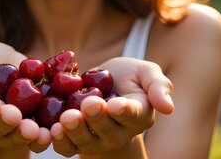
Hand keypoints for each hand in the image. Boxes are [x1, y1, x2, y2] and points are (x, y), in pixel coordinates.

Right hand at [0, 41, 51, 151]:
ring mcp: (8, 128)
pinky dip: (43, 138)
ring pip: (14, 137)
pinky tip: (51, 133)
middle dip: (4, 123)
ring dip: (24, 136)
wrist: (13, 64)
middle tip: (14, 116)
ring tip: (34, 131)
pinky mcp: (30, 128)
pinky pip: (36, 138)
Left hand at [50, 57, 173, 156]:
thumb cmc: (127, 77)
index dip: (124, 111)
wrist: (102, 86)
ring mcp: (97, 141)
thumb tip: (168, 107)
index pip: (133, 115)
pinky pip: (68, 148)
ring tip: (67, 118)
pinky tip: (52, 130)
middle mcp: (119, 133)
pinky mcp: (76, 143)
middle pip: (108, 131)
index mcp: (138, 115)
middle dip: (97, 119)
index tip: (116, 104)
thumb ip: (158, 85)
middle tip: (89, 104)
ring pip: (87, 142)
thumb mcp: (145, 72)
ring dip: (76, 132)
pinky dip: (59, 142)